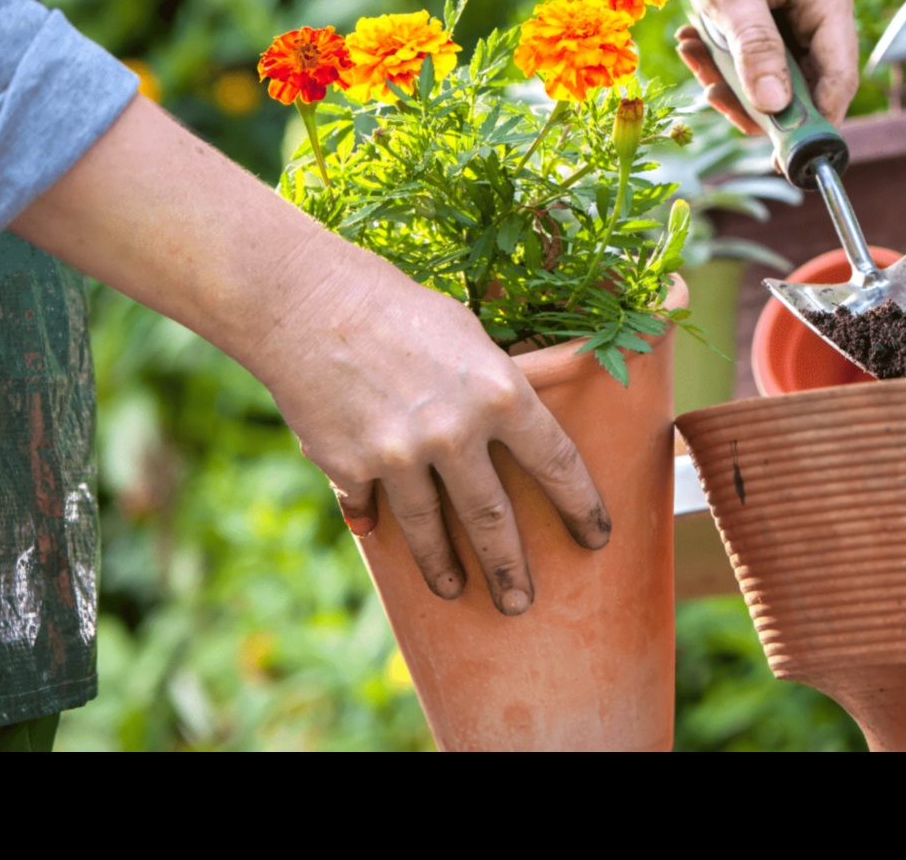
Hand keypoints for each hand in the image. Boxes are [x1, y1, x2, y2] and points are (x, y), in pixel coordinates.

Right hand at [10, 97, 606, 614]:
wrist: (309, 303)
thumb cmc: (399, 309)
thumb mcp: (469, 337)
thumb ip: (494, 388)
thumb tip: (515, 430)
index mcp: (501, 394)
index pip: (557, 464)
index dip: (582, 506)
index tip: (596, 537)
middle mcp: (456, 433)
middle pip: (494, 520)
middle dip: (512, 569)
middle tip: (522, 602)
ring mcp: (401, 456)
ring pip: (430, 531)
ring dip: (445, 568)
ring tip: (455, 589)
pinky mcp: (351, 468)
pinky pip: (371, 508)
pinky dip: (375, 522)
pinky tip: (379, 534)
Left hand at [643, 0, 858, 132]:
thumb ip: (756, 48)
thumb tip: (777, 107)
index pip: (840, 75)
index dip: (817, 119)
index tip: (783, 155)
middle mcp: (820, 8)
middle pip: (806, 83)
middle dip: (758, 98)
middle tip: (713, 98)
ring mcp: (794, 14)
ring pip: (774, 76)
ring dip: (731, 78)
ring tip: (691, 51)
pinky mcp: (768, 18)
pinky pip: (753, 59)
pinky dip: (722, 60)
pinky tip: (691, 40)